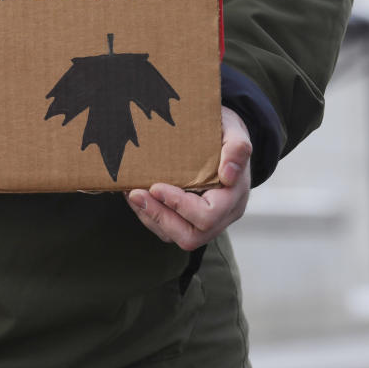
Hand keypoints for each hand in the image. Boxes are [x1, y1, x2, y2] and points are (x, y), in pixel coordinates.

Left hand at [125, 106, 251, 250]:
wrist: (222, 139)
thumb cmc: (224, 134)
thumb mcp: (234, 131)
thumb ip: (237, 148)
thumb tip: (228, 174)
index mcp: (234, 198)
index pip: (208, 216)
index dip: (180, 206)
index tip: (156, 186)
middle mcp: (221, 216)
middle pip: (190, 236)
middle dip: (158, 216)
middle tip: (135, 194)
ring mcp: (205, 221)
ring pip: (174, 236)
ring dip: (148, 216)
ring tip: (131, 194)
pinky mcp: (188, 220)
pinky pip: (166, 229)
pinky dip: (147, 215)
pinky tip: (135, 195)